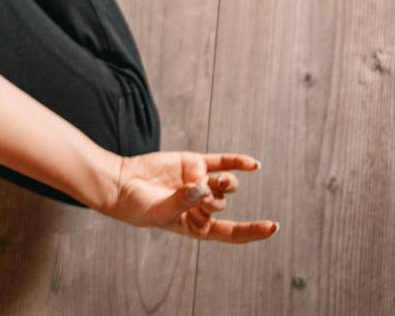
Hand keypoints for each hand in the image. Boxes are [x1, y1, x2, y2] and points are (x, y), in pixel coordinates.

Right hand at [99, 150, 278, 242]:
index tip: (273, 226)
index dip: (252, 230)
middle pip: (222, 204)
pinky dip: (238, 162)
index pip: (231, 232)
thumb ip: (184, 201)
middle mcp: (201, 206)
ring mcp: (199, 183)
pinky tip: (254, 164)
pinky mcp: (194, 164)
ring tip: (214, 180)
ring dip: (227, 183)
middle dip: (213, 200)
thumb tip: (205, 187)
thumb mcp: (162, 212)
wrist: (121, 183)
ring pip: (225, 184)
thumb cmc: (139, 207)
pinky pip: (221, 162)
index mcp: (196, 226)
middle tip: (194, 193)